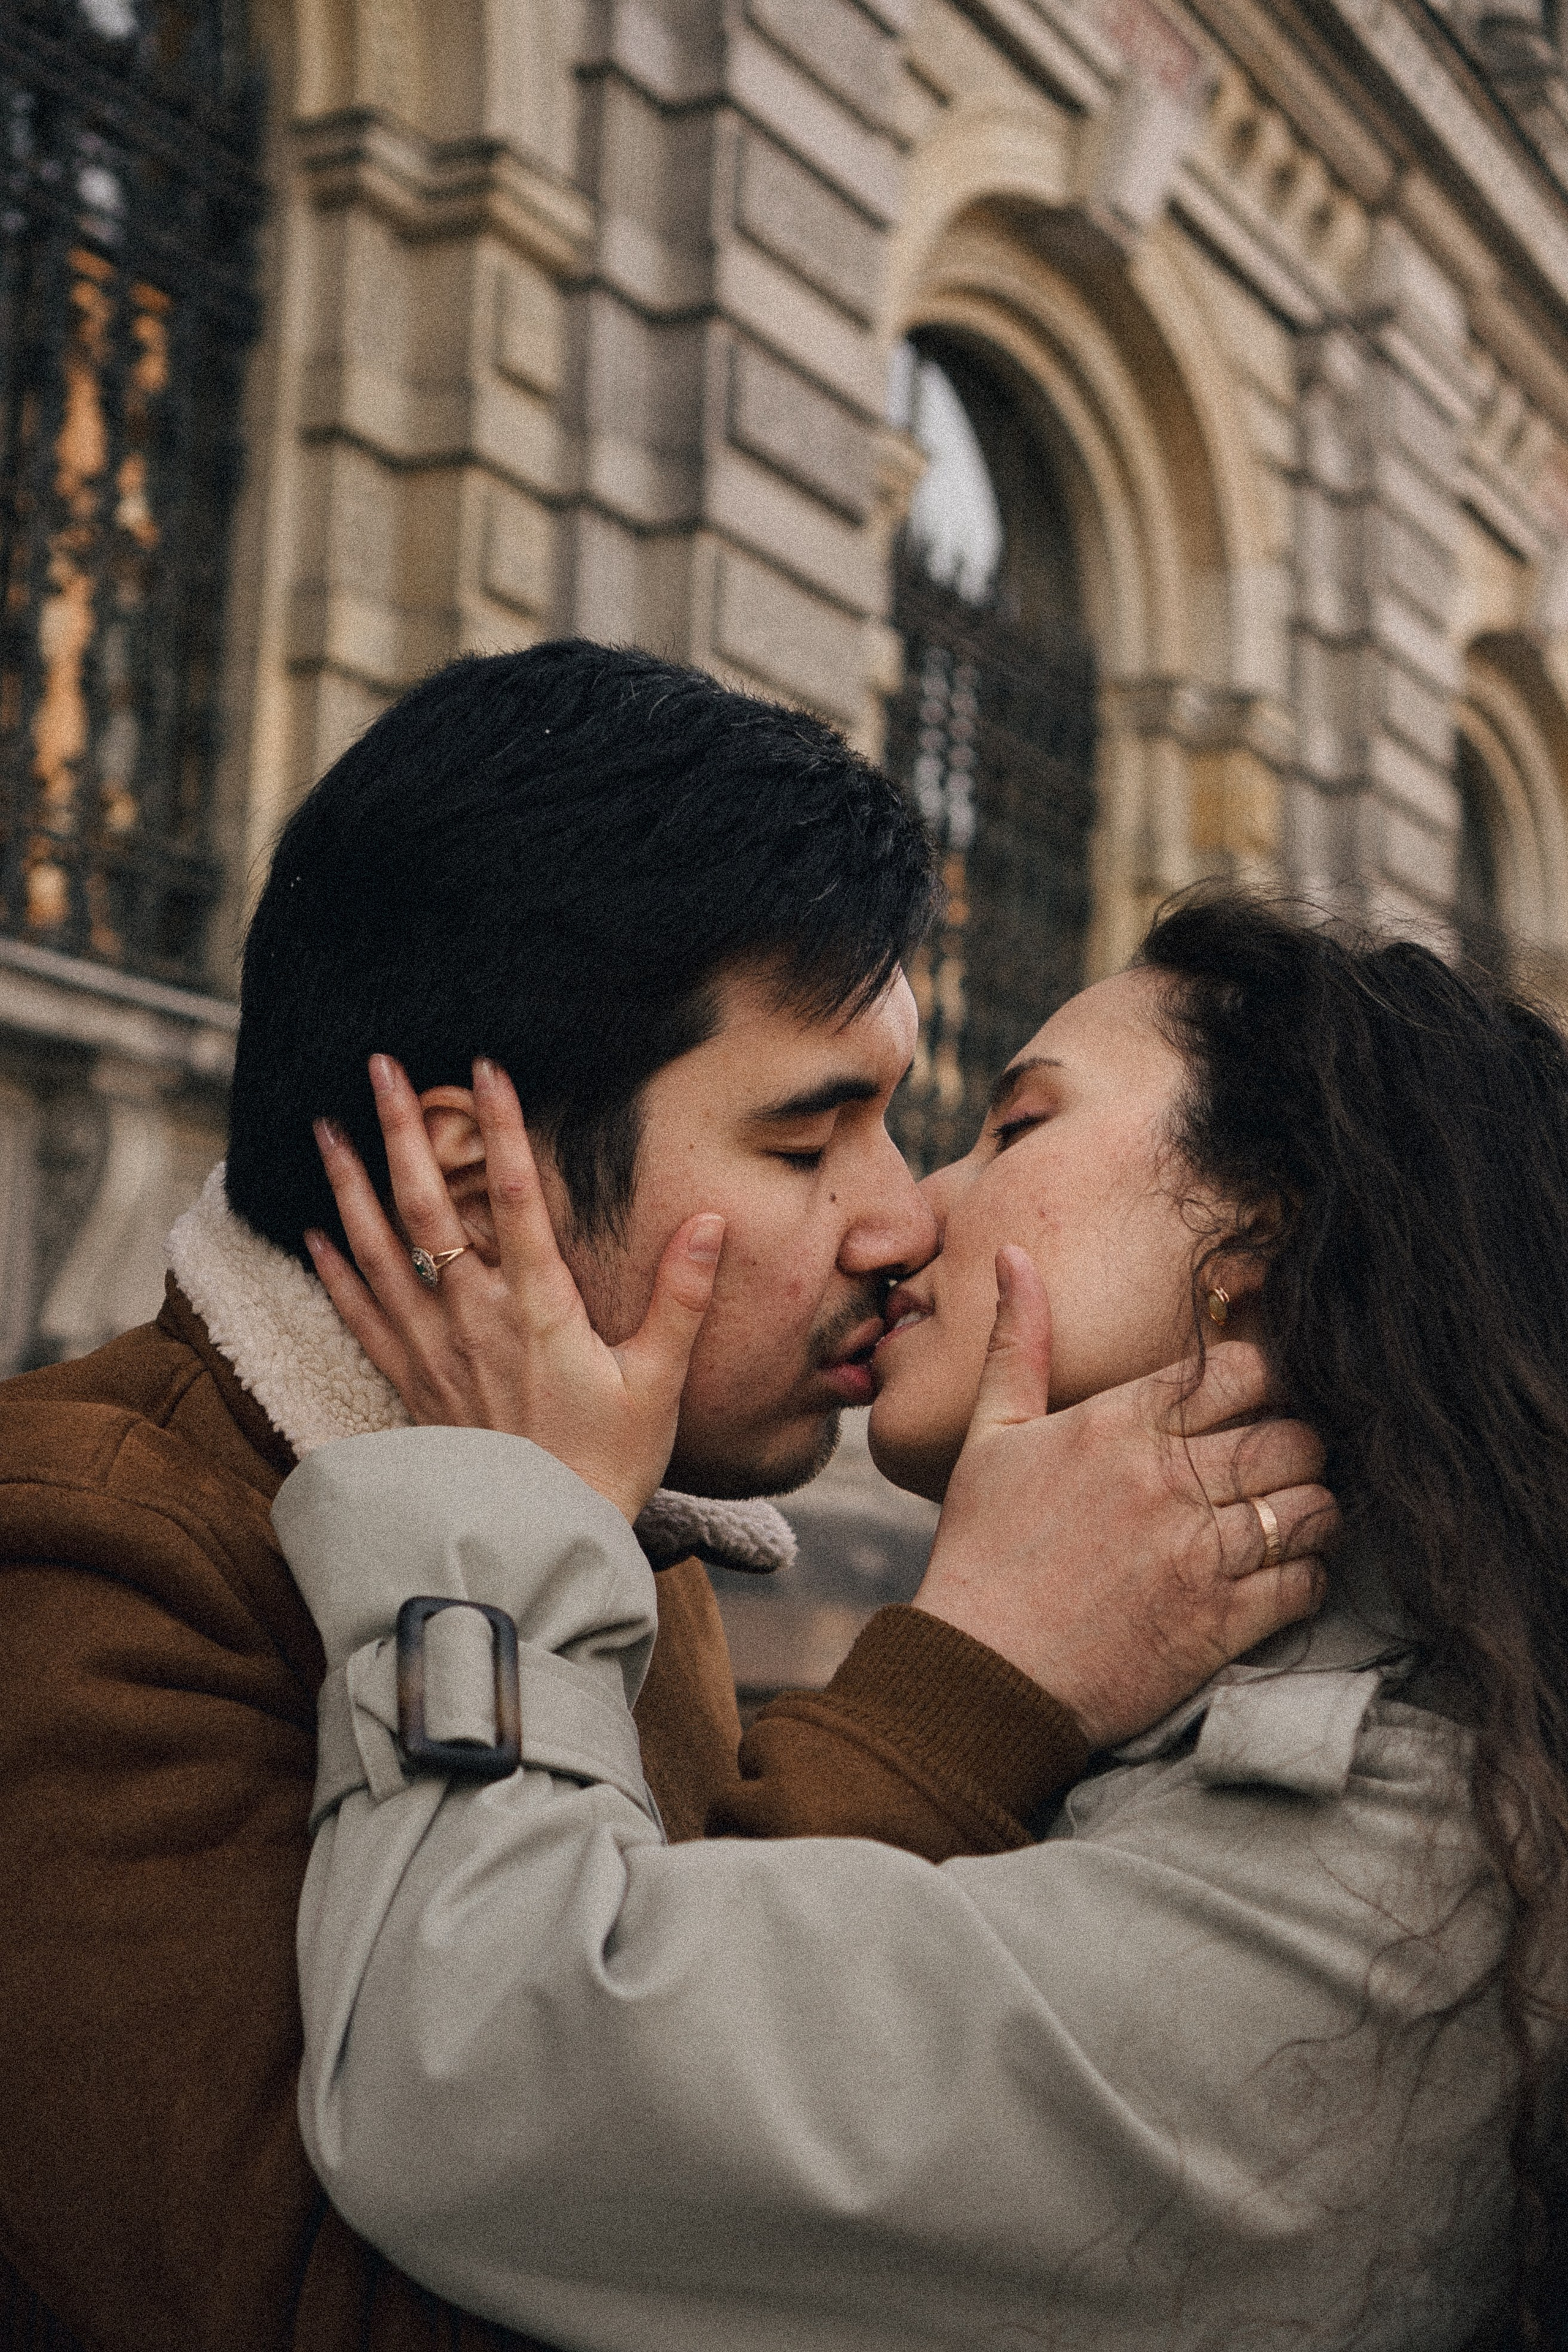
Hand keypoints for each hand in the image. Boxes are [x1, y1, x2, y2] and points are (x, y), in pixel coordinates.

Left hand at [306, 1056, 724, 1522]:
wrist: (539, 1544)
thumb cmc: (609, 1466)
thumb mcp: (659, 1382)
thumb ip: (682, 1297)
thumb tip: (709, 1221)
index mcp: (539, 1310)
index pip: (519, 1198)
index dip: (502, 1128)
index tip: (486, 1068)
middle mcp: (474, 1319)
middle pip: (428, 1207)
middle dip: (403, 1131)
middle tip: (380, 1066)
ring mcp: (434, 1350)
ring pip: (378, 1251)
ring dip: (349, 1185)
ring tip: (324, 1128)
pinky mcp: (411, 1385)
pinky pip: (361, 1317)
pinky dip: (334, 1271)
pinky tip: (314, 1233)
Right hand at [914, 1246, 1336, 1748]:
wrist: (980, 1673)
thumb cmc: (981, 1550)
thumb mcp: (989, 1436)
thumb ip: (1018, 1343)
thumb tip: (1016, 1254)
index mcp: (1117, 1426)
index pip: (1237, 1369)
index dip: (1265, 1374)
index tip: (1258, 1394)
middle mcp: (1166, 1481)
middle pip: (1291, 1433)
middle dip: (1299, 1440)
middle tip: (1284, 1456)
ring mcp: (1197, 1554)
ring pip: (1312, 1505)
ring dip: (1314, 1505)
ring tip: (1291, 1510)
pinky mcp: (1218, 1624)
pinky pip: (1305, 1582)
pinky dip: (1310, 1573)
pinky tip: (1285, 1570)